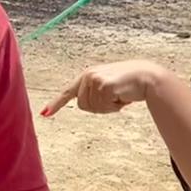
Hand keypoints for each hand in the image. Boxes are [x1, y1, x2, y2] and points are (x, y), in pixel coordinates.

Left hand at [42, 60, 167, 116]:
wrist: (146, 76)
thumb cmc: (128, 83)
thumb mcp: (108, 86)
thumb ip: (94, 93)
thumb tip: (86, 105)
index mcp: (86, 76)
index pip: (68, 92)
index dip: (56, 104)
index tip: (44, 114)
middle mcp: (87, 76)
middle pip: (84, 107)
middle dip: (100, 108)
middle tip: (114, 98)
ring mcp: (94, 80)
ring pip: (94, 108)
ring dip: (109, 107)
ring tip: (120, 95)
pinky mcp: (103, 85)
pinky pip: (104, 107)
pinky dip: (115, 106)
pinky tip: (123, 96)